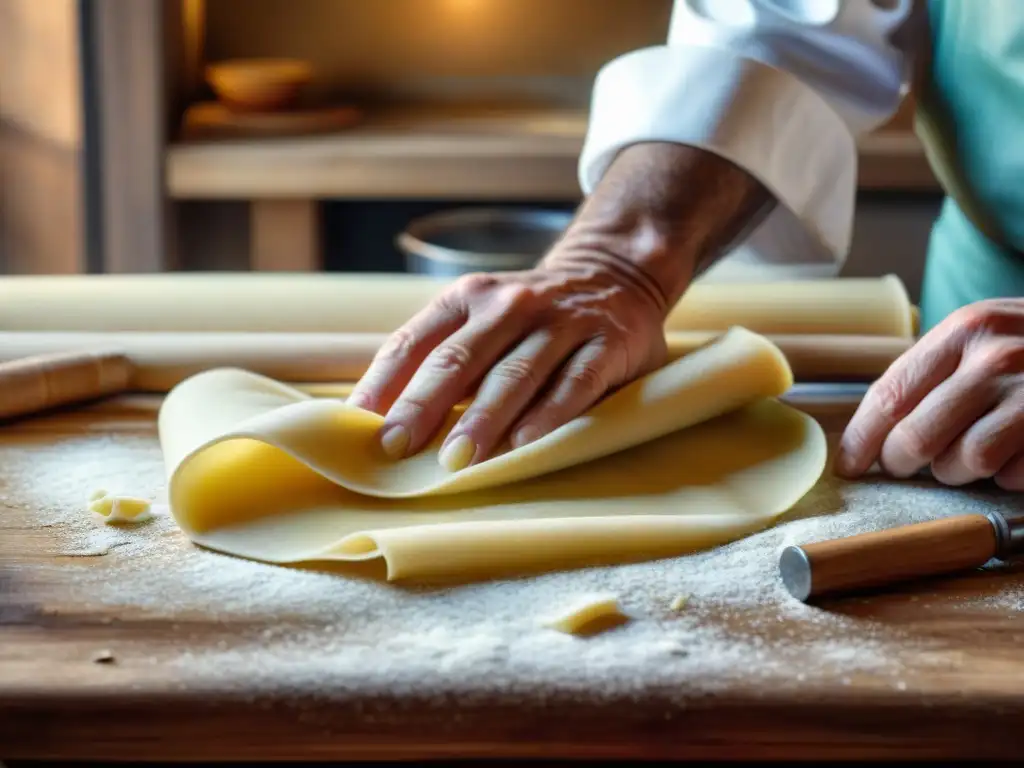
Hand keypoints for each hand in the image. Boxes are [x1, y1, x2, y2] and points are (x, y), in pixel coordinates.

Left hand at [347, 254, 669, 470]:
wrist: (617, 275)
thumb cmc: (531, 319)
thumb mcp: (482, 322)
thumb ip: (442, 361)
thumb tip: (382, 422)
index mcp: (468, 299)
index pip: (413, 342)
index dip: (384, 385)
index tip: (359, 427)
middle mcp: (510, 305)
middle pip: (457, 359)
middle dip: (422, 406)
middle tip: (396, 448)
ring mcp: (561, 322)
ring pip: (514, 373)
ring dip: (482, 419)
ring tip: (456, 460)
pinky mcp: (607, 343)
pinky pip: (575, 382)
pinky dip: (549, 414)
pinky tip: (524, 443)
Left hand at [835, 298, 1023, 489]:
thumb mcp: (986, 336)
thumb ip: (933, 371)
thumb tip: (870, 431)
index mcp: (966, 329)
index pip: (890, 394)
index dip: (861, 439)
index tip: (849, 465)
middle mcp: (997, 356)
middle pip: (914, 439)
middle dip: (903, 462)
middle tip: (908, 465)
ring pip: (960, 464)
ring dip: (957, 471)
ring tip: (974, 453)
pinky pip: (1010, 476)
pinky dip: (1007, 476)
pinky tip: (1018, 453)